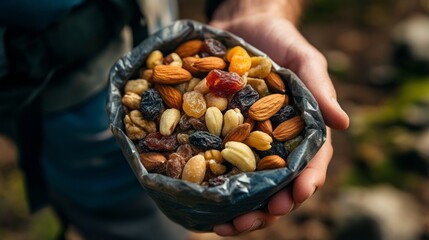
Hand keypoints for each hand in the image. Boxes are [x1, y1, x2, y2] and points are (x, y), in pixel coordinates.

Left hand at [210, 15, 348, 235]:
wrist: (243, 25)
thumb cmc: (280, 41)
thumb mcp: (304, 60)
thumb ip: (320, 89)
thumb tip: (344, 124)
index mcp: (302, 129)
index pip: (310, 163)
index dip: (304, 182)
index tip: (295, 196)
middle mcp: (276, 142)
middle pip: (277, 184)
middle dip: (268, 207)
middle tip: (251, 221)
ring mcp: (248, 141)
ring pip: (248, 184)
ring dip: (240, 208)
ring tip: (225, 225)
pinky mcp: (222, 135)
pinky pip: (219, 164)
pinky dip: (214, 186)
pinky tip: (201, 201)